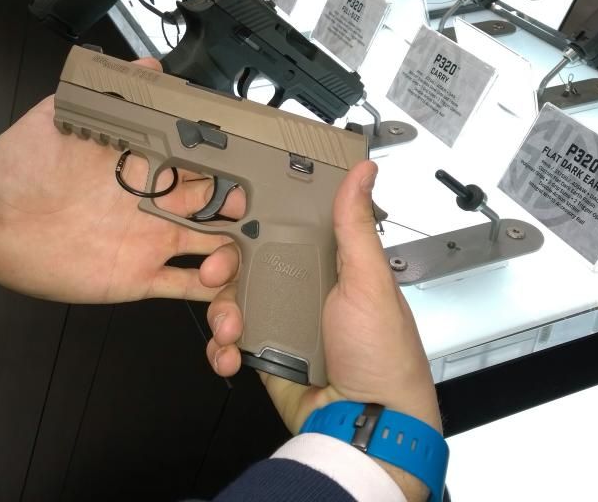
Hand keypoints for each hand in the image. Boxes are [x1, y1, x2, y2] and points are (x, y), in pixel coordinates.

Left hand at [0, 58, 241, 303]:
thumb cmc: (18, 168)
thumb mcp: (58, 118)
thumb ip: (105, 94)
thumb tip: (148, 68)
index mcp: (146, 162)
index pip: (205, 159)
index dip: (234, 163)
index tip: (256, 166)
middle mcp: (157, 201)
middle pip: (221, 204)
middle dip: (246, 209)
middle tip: (253, 213)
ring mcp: (151, 241)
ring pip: (214, 247)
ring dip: (233, 253)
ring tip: (227, 258)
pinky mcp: (138, 276)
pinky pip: (185, 286)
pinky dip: (212, 293)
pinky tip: (226, 291)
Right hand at [201, 161, 440, 497]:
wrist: (365, 424)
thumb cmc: (382, 354)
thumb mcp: (369, 280)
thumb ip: (355, 226)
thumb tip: (365, 173)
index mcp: (331, 266)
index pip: (282, 232)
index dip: (252, 223)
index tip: (230, 220)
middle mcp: (305, 292)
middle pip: (248, 265)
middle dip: (224, 268)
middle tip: (215, 275)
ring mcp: (284, 326)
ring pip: (234, 303)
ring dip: (221, 311)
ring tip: (230, 329)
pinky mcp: (268, 357)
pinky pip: (231, 344)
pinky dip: (221, 349)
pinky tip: (230, 355)